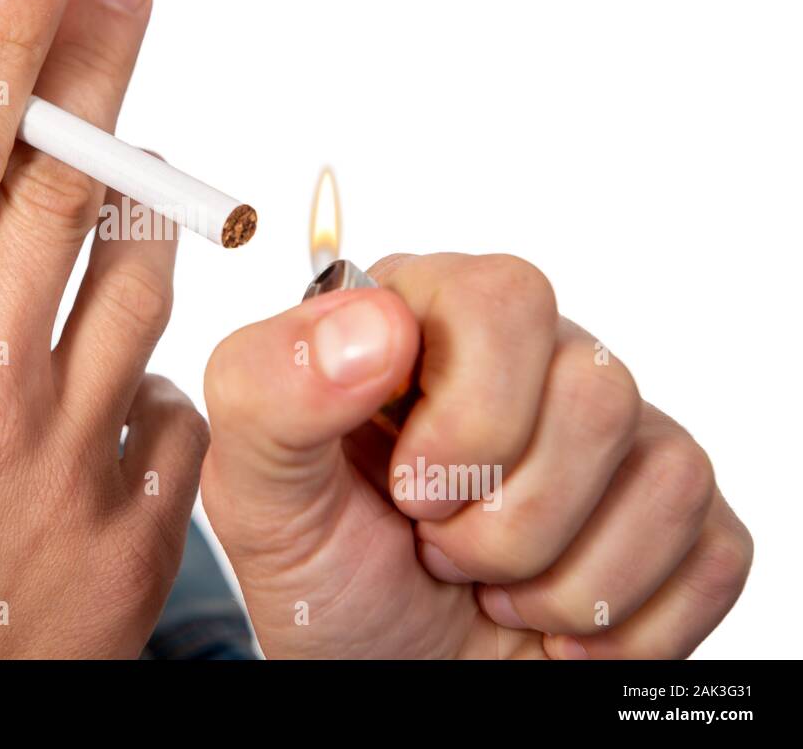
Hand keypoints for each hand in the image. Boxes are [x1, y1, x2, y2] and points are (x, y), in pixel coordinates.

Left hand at [202, 253, 750, 657]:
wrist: (381, 671)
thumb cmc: (323, 573)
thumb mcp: (259, 492)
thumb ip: (271, 390)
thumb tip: (374, 321)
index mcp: (428, 319)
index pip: (502, 298)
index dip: (467, 418)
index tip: (409, 494)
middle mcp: (530, 356)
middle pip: (597, 391)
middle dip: (507, 517)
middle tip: (437, 550)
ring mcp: (612, 431)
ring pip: (664, 470)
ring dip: (556, 578)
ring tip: (486, 586)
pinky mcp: (671, 507)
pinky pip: (710, 547)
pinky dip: (622, 622)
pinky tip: (549, 623)